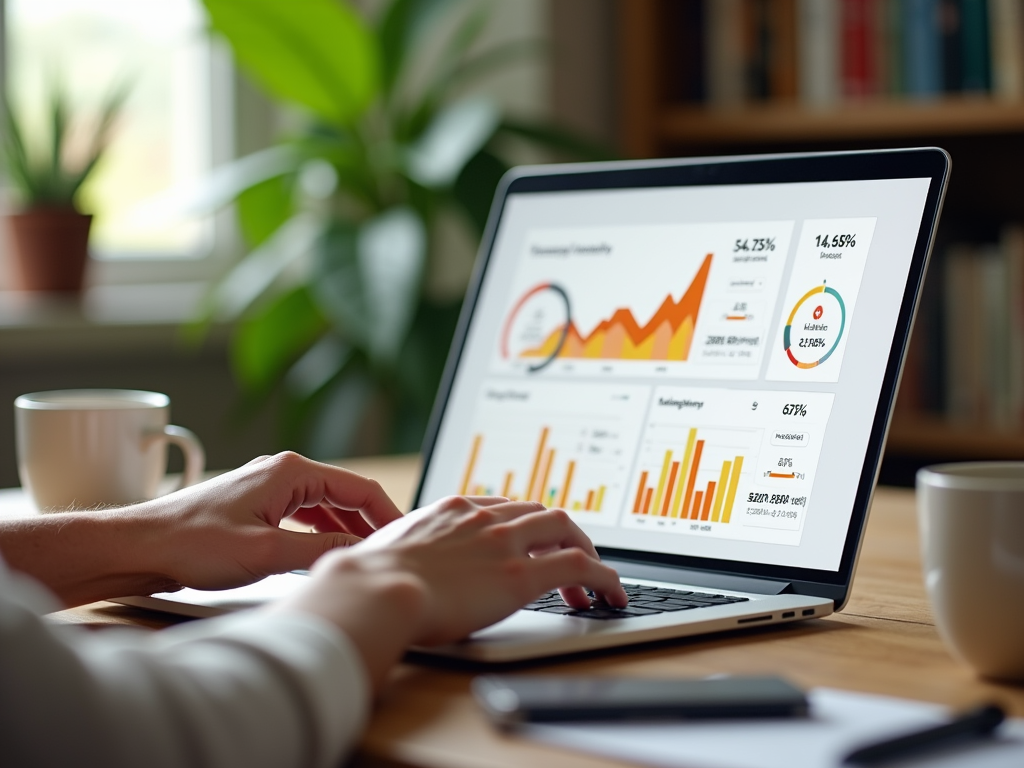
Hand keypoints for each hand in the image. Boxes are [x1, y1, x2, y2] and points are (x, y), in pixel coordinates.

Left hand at [141, 452, 403, 590]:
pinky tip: (327, 552)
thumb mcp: (267, 553)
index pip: (359, 488)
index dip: (388, 514)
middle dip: (370, 522)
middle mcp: (282, 471)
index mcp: (291, 471)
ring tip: (366, 556)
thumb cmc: (192, 544)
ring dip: (346, 528)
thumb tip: (362, 552)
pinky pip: (301, 514)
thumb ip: (320, 550)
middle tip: (392, 552)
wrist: (139, 547)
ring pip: (323, 505)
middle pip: (344, 494)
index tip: (406, 539)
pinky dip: (320, 531)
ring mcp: (267, 487)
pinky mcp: (253, 505)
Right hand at [279, 495, 627, 652]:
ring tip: (596, 581)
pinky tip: (610, 594)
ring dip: (586, 551)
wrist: (373, 591)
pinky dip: (603, 577)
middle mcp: (483, 517)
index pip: (502, 506)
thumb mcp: (380, 554)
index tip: (531, 541)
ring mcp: (504, 542)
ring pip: (566, 528)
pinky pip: (579, 565)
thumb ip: (393, 554)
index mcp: (451, 509)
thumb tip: (368, 568)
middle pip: (539, 511)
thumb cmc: (364, 581)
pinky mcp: (522, 574)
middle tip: (572, 557)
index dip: (524, 524)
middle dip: (561, 533)